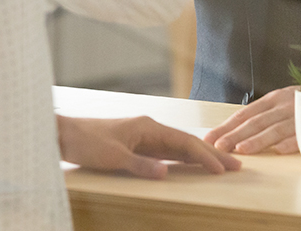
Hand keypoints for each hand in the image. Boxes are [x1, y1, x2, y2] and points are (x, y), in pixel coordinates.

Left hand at [57, 115, 240, 179]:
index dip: (205, 156)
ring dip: (198, 157)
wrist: (64, 134)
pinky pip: (165, 152)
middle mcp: (147, 129)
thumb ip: (140, 165)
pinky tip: (189, 165)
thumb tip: (166, 172)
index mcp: (146, 127)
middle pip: (185, 142)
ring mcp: (142, 136)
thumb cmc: (86, 143)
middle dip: (211, 153)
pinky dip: (181, 159)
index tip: (224, 169)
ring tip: (219, 166)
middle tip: (236, 165)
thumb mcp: (113, 157)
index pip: (184, 142)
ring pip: (177, 147)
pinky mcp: (134, 145)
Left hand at [203, 86, 297, 154]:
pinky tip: (279, 150)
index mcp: (272, 99)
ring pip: (276, 128)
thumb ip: (263, 114)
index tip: (210, 137)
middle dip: (234, 134)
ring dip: (258, 140)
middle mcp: (283, 105)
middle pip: (255, 121)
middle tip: (218, 146)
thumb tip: (235, 128)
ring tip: (241, 150)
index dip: (227, 126)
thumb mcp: (282, 102)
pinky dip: (292, 142)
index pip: (244, 114)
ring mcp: (299, 115)